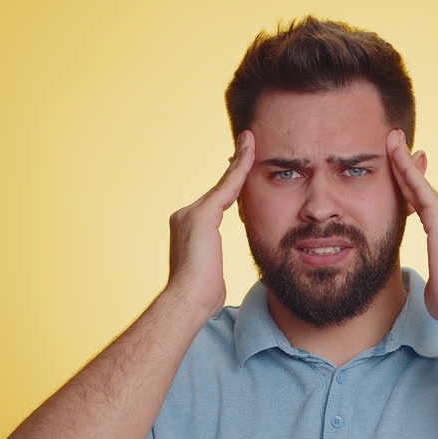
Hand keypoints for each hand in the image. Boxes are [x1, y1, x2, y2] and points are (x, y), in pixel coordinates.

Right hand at [165, 130, 253, 319]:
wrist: (188, 299)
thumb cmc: (201, 296)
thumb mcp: (211, 275)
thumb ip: (213, 263)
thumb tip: (215, 276)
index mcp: (189, 228)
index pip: (216, 201)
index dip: (230, 184)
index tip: (240, 168)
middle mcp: (186, 214)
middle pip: (219, 187)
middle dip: (236, 166)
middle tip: (249, 142)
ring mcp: (192, 212)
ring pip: (225, 183)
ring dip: (240, 159)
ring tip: (252, 139)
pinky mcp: (202, 214)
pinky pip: (228, 185)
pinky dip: (241, 167)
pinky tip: (251, 150)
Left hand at [386, 129, 437, 325]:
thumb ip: (436, 280)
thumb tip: (436, 290)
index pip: (422, 206)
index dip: (410, 188)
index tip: (400, 174)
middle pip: (420, 188)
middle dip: (407, 166)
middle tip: (395, 142)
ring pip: (417, 181)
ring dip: (403, 158)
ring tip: (391, 138)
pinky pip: (417, 185)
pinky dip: (405, 166)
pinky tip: (394, 151)